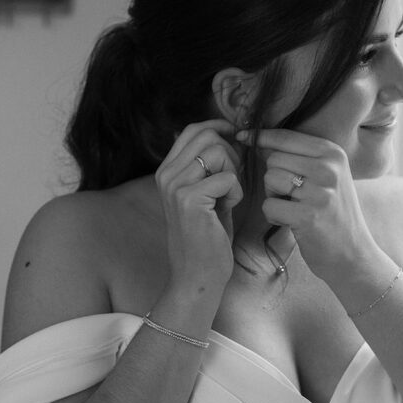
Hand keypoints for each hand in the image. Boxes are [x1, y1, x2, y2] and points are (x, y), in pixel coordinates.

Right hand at [155, 120, 244, 290]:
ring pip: (218, 151)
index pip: (192, 129)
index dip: (218, 128)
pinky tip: (227, 209)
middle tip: (232, 180)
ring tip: (228, 197)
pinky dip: (236, 192)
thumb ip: (208, 167)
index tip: (236, 140)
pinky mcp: (189, 199)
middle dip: (231, 153)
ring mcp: (175, 186)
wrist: (198, 275)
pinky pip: (228, 177)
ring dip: (234, 173)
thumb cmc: (208, 236)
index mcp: (167, 170)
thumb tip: (226, 135)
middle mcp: (166, 174)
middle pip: (207, 135)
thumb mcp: (206, 193)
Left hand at [236, 128, 377, 285]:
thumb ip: (301, 157)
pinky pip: (269, 205)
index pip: (286, 137)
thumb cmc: (333, 214)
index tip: (242, 136)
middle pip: (274, 159)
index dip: (260, 137)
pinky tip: (292, 223)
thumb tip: (258, 137)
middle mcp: (328, 168)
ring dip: (273, 196)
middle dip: (273, 178)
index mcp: (333, 153)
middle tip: (291, 197)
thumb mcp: (328, 177)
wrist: (354, 255)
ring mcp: (320, 191)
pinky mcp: (308, 215)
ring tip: (293, 208)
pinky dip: (274, 217)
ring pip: (269, 179)